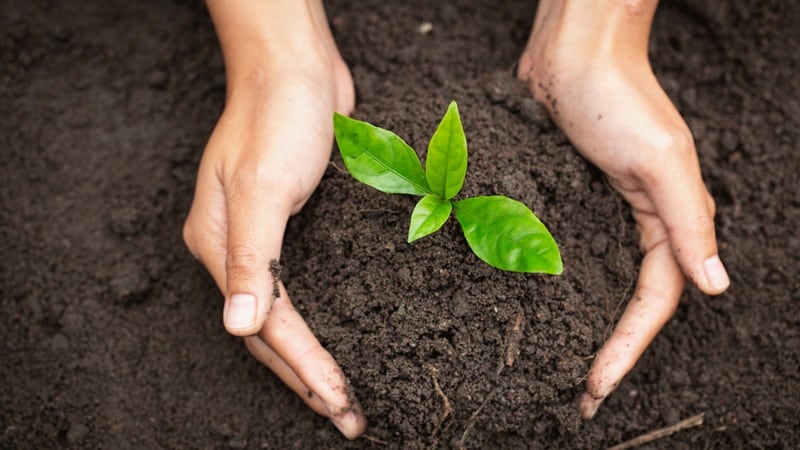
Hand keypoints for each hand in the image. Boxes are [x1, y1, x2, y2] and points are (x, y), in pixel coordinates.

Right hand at [183, 0, 363, 437]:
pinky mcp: (290, 228)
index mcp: (217, 244)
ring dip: (312, 360)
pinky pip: (302, 289)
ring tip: (340, 400)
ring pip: (284, 318)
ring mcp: (261, 239)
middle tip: (347, 418)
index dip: (303, 365)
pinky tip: (339, 340)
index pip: (264, 324)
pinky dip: (320, 322)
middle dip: (307, 379)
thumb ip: (250, 257)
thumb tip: (235, 325)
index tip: (338, 400)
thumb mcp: (264, 184)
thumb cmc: (278, 116)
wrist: (294, 68)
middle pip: (269, 332)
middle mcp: (234, 249)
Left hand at [518, 0, 729, 418]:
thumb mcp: (658, 161)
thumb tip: (717, 287)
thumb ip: (689, 224)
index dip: (628, 349)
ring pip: (600, 286)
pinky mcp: (571, 200)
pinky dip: (560, 289)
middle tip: (582, 399)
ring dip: (584, 326)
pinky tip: (539, 308)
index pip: (656, 304)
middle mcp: (643, 224)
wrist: (572, 55)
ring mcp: (605, 214)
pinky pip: (572, 257)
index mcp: (672, 222)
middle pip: (630, 305)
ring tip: (560, 366)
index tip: (596, 387)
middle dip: (610, 352)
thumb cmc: (618, 98)